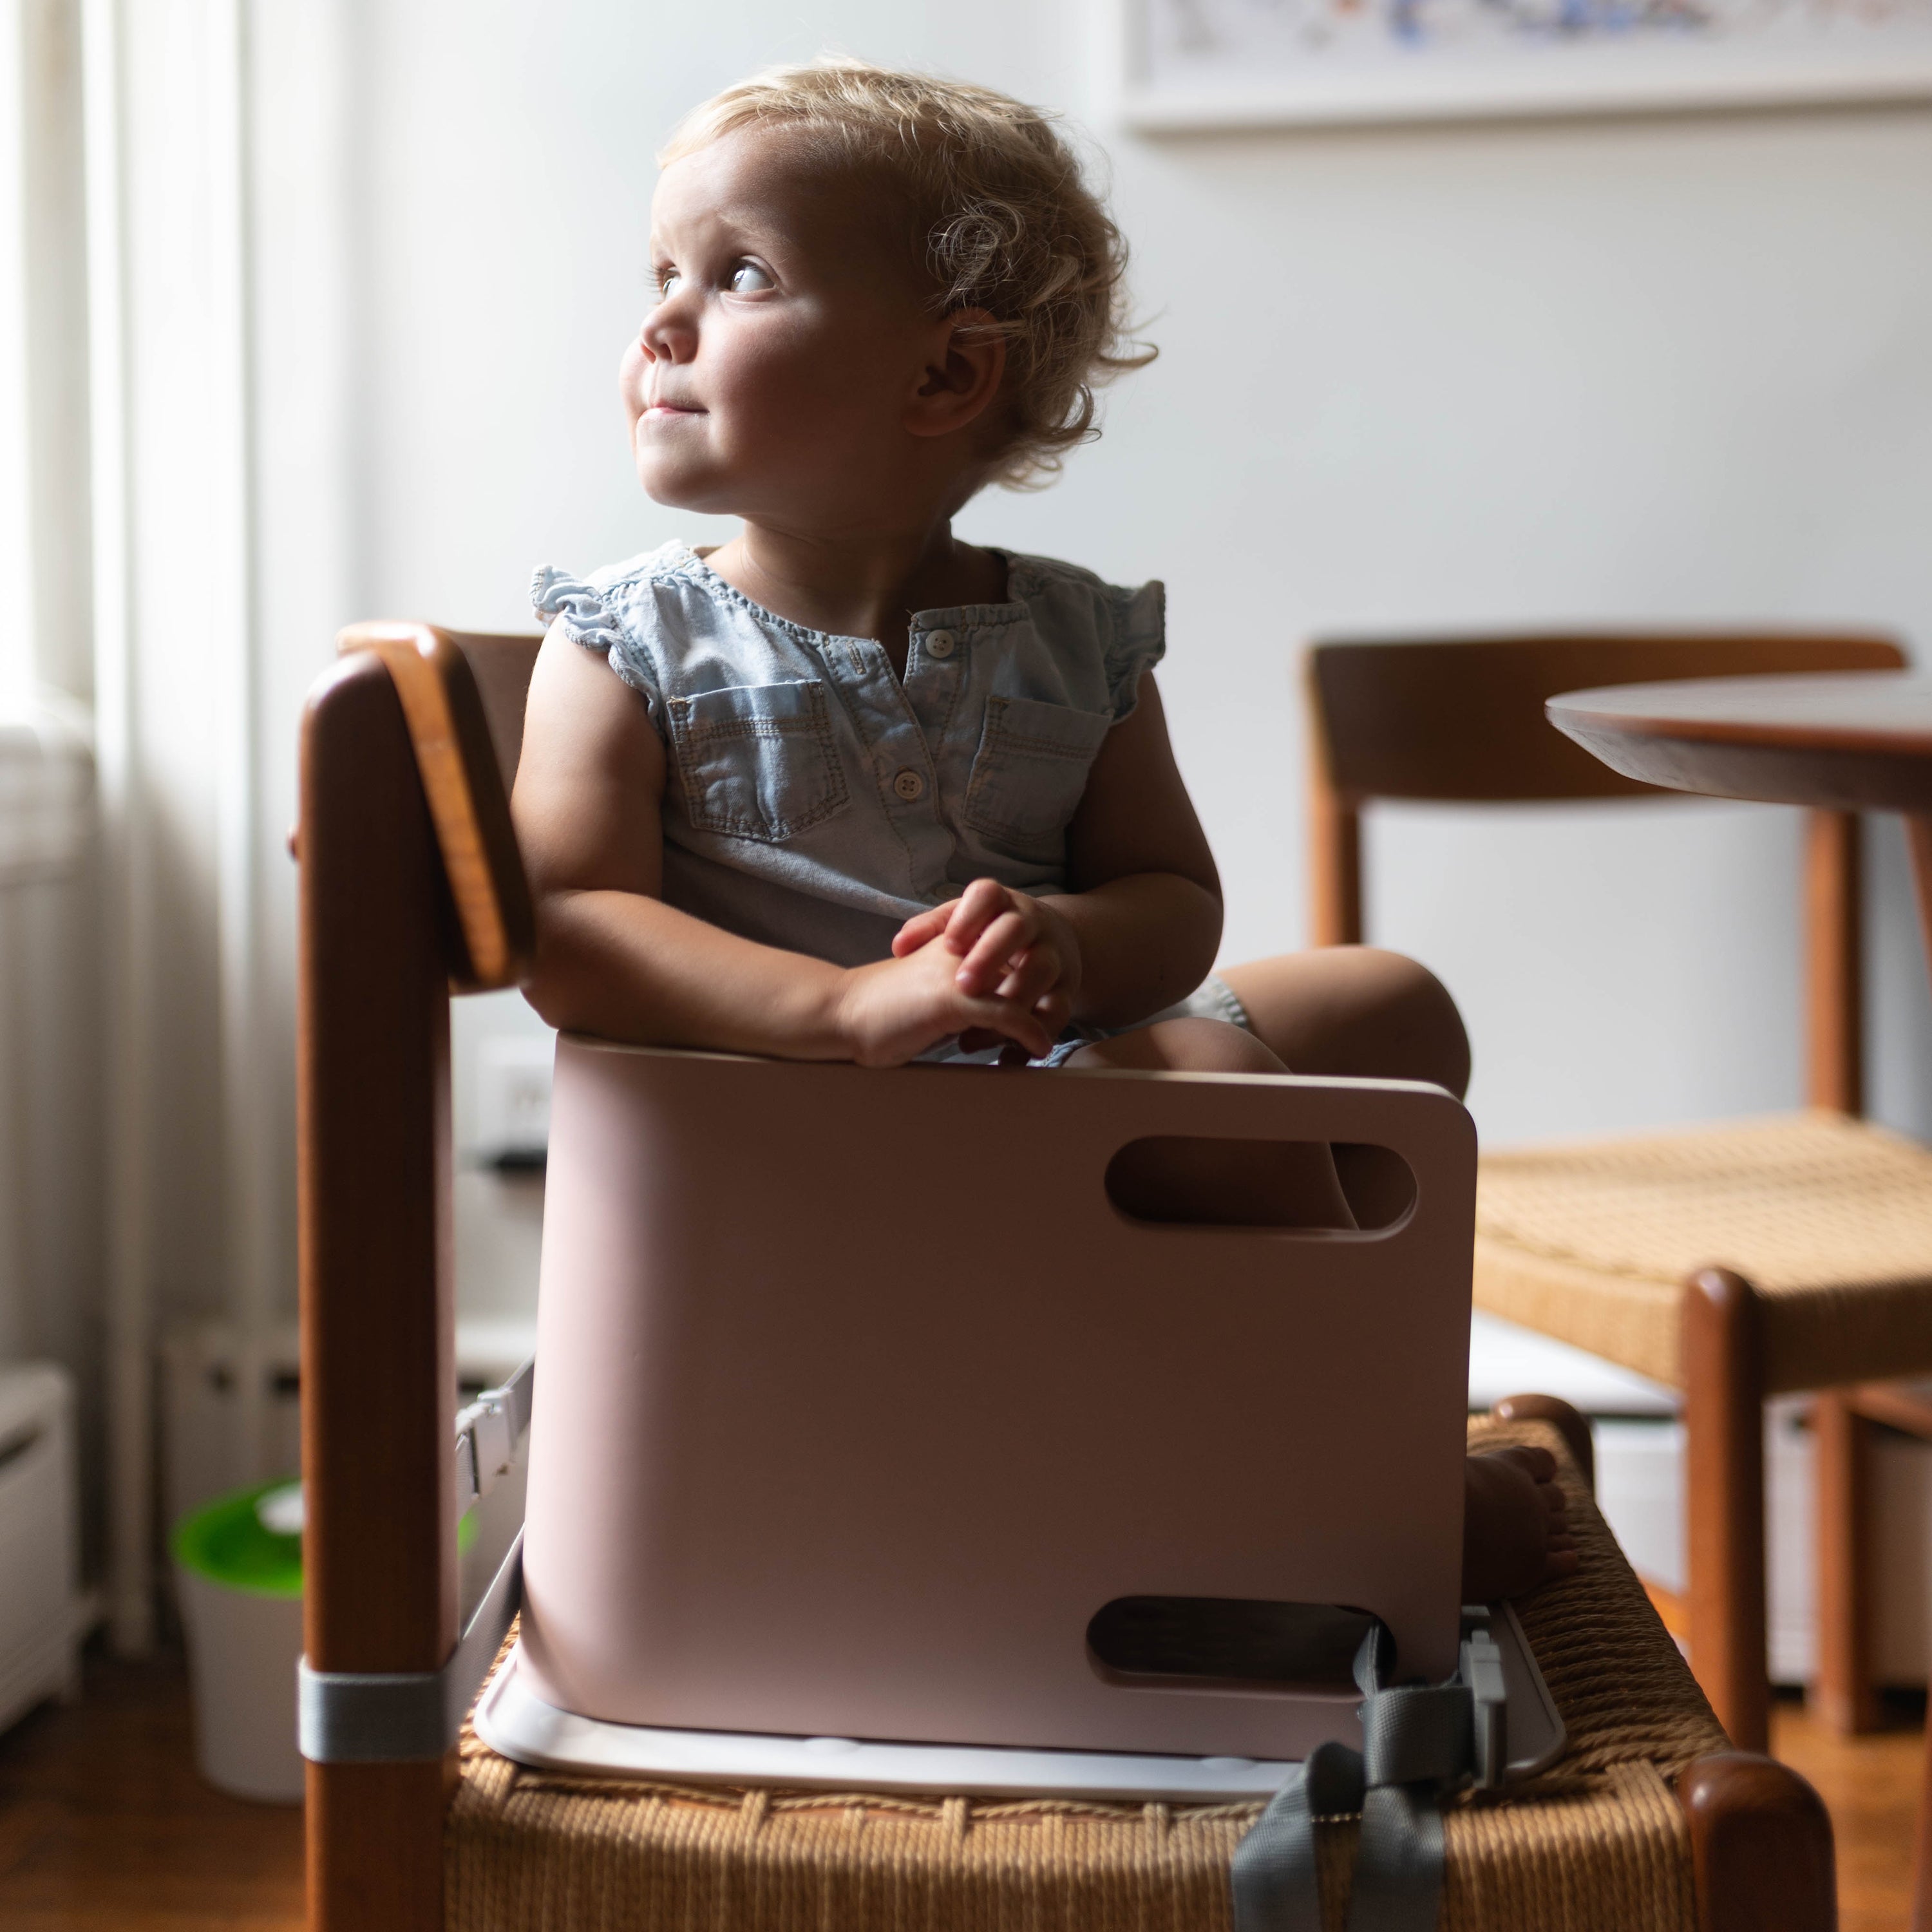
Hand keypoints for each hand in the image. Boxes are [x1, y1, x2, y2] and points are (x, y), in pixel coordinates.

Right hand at [834, 929, 1057, 1067]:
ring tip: (1050, 1038)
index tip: (1048, 1004)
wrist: (840, 1013)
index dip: (1036, 975)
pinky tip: (1039, 1049)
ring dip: (1044, 1015)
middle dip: (1047, 994)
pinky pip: (1008, 1013)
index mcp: (956, 941)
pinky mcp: (953, 998)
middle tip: (1057, 1022)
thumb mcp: (930, 991)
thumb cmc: (881, 1009)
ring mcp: (958, 971)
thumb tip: (993, 1012)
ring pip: (1023, 986)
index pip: (1013, 949)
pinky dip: (1030, 1033)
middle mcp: (961, 948)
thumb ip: (961, 988)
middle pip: (1027, 962)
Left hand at [891, 879, 1081, 1050]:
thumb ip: (931, 930)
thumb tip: (900, 946)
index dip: (968, 917)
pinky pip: (1057, 1012)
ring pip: (1040, 971)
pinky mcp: (1066, 990)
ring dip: (1012, 999)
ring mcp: (1053, 954)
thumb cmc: (992, 935)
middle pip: (1015, 930)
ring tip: (978, 1028)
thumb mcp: (965, 923)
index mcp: (1001, 903)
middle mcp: (1031, 923)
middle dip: (990, 956)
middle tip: (964, 986)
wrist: (1051, 942)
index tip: (949, 943)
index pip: (987, 895)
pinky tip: (1006, 1054)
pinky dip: (1033, 1036)